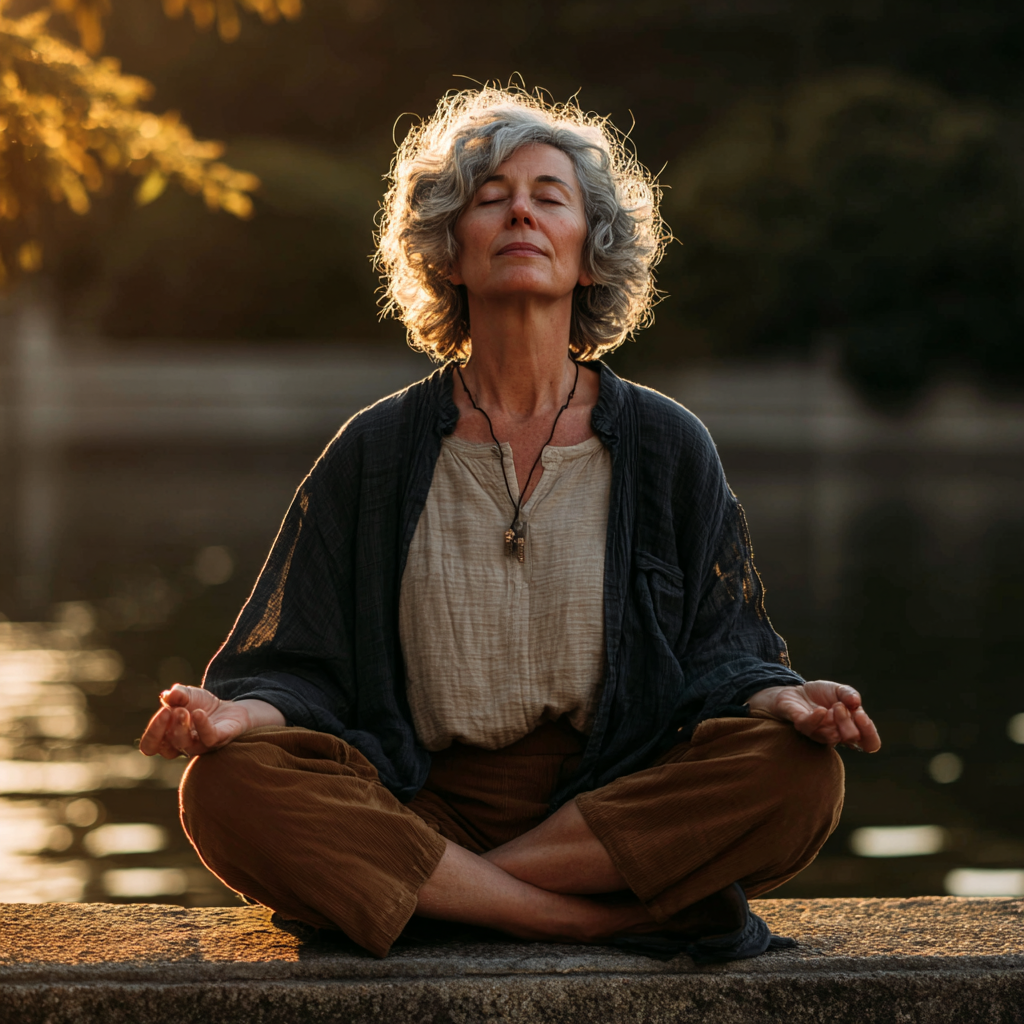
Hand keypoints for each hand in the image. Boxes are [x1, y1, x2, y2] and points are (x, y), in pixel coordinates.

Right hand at [139, 684, 282, 759]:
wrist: (230, 708)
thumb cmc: (201, 705)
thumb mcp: (186, 695)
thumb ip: (176, 694)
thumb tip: (167, 695)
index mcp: (168, 738)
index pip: (150, 746)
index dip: (152, 732)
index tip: (162, 711)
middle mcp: (182, 746)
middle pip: (165, 749)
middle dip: (164, 728)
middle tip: (172, 710)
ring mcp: (201, 746)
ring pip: (185, 745)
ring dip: (181, 727)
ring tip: (184, 710)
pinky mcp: (219, 740)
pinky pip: (209, 739)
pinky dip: (203, 726)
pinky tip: (199, 713)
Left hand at [746, 681, 881, 751]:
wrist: (796, 690)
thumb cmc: (821, 695)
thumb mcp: (839, 690)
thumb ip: (850, 694)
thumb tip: (856, 702)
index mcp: (850, 728)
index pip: (870, 744)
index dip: (869, 734)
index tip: (861, 715)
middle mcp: (836, 735)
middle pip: (851, 739)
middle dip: (849, 721)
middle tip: (840, 706)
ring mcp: (817, 733)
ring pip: (831, 736)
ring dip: (836, 719)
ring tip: (834, 705)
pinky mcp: (801, 726)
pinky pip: (809, 728)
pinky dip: (815, 719)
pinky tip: (820, 710)